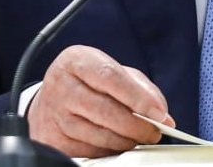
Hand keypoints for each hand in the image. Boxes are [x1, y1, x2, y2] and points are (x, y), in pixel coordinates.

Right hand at [27, 44, 174, 157]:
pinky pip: (88, 151)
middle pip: (105, 110)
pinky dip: (108, 150)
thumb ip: (139, 87)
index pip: (111, 77)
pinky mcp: (52, 138)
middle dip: (136, 126)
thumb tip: (163, 114)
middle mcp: (61, 85)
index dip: (138, 97)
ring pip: (98, 135)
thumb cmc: (87, 81)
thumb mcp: (110, 70)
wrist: (49, 97)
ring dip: (125, 141)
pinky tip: (116, 144)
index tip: (159, 113)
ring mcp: (54, 113)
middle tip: (154, 132)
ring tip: (137, 138)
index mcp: (77, 60)